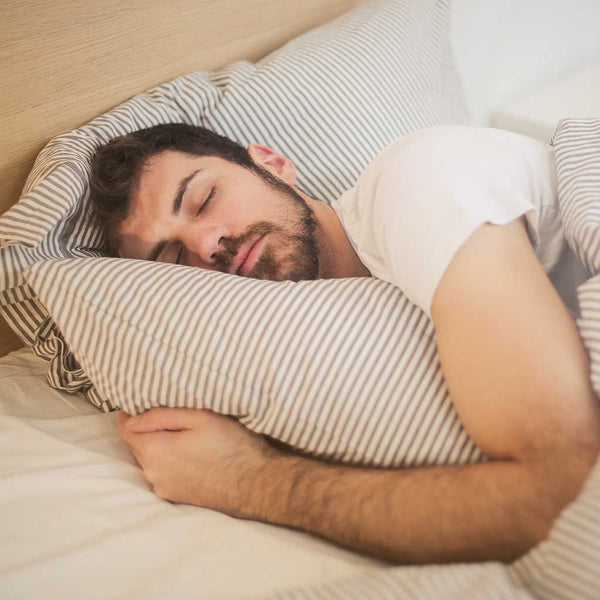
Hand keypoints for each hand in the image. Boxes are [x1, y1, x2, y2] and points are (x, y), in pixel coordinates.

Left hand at [118, 408, 277, 513]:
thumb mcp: (200, 417)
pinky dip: (170, 461)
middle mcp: (153, 473)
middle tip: (172, 415)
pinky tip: (192, 454)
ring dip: (160, 446)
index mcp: (155, 450)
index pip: (126, 428)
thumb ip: (161, 415)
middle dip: (147, 429)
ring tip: (186, 435)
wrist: (256, 484)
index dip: (130, 413)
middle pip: (138, 444)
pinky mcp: (176, 497)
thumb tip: (131, 417)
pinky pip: (163, 473)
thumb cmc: (232, 445)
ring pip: (151, 459)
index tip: (142, 401)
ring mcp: (164, 488)